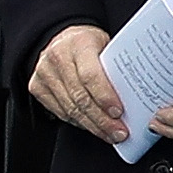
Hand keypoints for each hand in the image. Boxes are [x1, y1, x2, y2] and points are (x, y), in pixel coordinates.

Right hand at [28, 22, 124, 136]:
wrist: (63, 38)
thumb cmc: (91, 43)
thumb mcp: (107, 45)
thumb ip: (117, 66)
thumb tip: (137, 95)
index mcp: (79, 43)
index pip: (90, 75)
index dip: (105, 97)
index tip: (119, 113)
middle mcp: (57, 57)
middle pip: (80, 97)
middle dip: (102, 120)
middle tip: (119, 133)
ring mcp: (44, 73)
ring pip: (70, 108)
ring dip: (92, 126)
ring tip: (110, 134)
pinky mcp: (36, 87)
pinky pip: (60, 111)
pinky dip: (78, 122)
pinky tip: (93, 127)